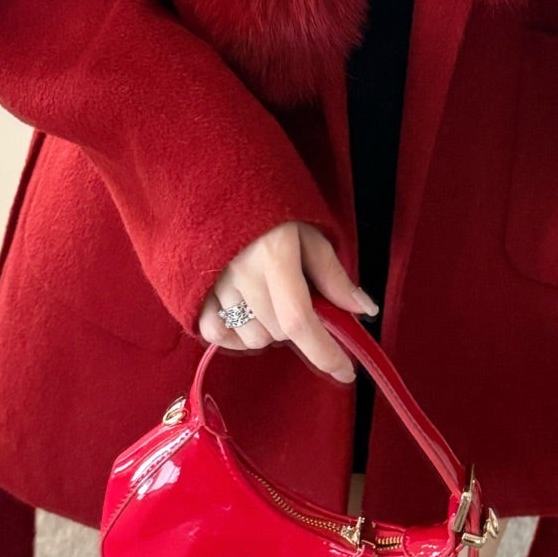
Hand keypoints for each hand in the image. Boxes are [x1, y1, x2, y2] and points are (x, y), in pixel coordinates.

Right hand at [197, 221, 378, 384]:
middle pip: (279, 332)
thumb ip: (333, 276)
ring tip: (270, 300)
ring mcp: (213, 287)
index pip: (299, 320)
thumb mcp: (309, 233)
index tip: (347, 371)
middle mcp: (241, 277)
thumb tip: (364, 311)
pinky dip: (236, 335)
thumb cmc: (271, 207)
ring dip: (270, 330)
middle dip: (299, 327)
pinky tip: (246, 316)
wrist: (216, 185)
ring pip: (252, 338)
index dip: (324, 352)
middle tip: (300, 300)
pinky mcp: (193, 293)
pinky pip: (218, 335)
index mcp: (274, 257)